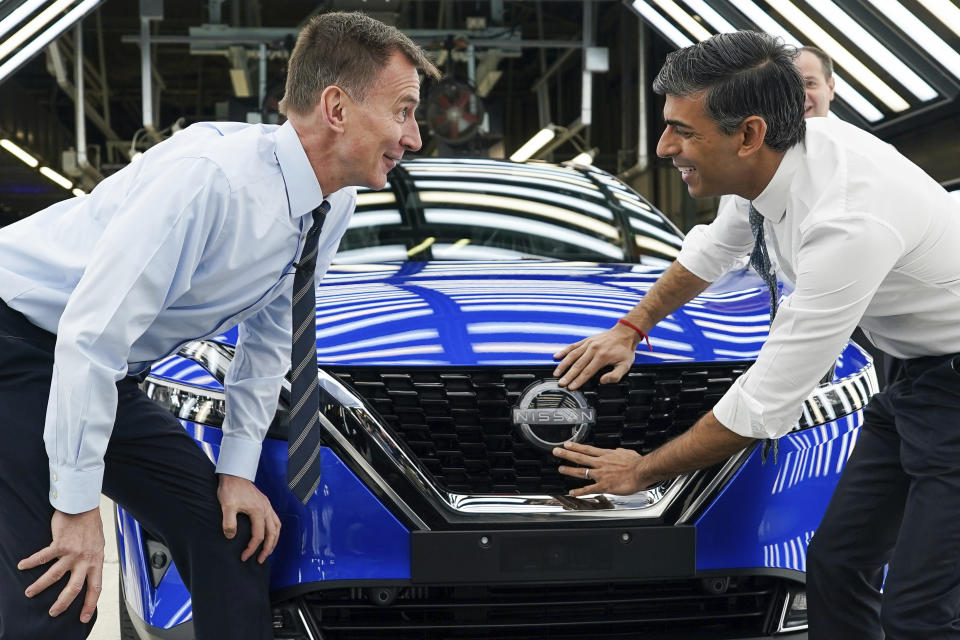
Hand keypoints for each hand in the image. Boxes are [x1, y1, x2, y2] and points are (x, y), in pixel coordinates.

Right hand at [18, 508, 103, 622]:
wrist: (84, 506)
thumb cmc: (90, 525)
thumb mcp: (97, 545)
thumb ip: (91, 559)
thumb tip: (85, 572)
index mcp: (96, 561)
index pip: (95, 587)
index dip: (90, 604)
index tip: (84, 617)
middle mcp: (85, 559)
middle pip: (74, 588)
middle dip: (62, 603)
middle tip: (52, 612)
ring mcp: (72, 553)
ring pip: (54, 576)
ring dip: (40, 586)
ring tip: (29, 593)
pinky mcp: (60, 544)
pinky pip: (42, 557)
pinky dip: (31, 562)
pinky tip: (22, 565)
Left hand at [217, 474, 280, 563]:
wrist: (234, 474)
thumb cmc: (230, 489)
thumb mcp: (227, 505)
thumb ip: (229, 522)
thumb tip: (231, 536)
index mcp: (258, 511)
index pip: (258, 535)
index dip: (252, 548)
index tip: (244, 556)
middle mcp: (266, 509)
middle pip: (272, 533)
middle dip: (268, 549)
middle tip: (261, 560)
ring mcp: (267, 506)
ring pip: (277, 527)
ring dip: (274, 540)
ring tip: (268, 550)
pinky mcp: (265, 503)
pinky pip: (275, 520)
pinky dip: (275, 530)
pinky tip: (270, 534)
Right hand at [552, 323, 638, 388]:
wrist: (625, 333)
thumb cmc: (625, 350)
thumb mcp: (625, 365)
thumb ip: (615, 376)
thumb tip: (602, 381)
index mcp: (602, 357)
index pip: (587, 372)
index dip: (578, 381)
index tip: (571, 387)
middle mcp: (593, 350)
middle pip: (578, 365)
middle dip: (568, 376)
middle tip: (561, 383)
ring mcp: (588, 344)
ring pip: (572, 355)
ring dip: (563, 365)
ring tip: (556, 373)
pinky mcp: (586, 340)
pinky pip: (573, 346)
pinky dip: (564, 351)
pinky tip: (556, 357)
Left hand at [553, 441, 648, 496]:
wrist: (642, 470)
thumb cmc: (637, 462)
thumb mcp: (626, 452)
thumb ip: (618, 452)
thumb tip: (617, 451)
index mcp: (606, 455)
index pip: (587, 449)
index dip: (576, 446)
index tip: (567, 444)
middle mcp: (601, 463)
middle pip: (580, 457)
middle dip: (566, 454)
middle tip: (556, 451)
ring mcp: (601, 474)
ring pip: (582, 472)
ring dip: (569, 470)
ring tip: (560, 469)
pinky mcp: (604, 485)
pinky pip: (589, 489)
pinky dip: (580, 491)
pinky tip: (572, 492)